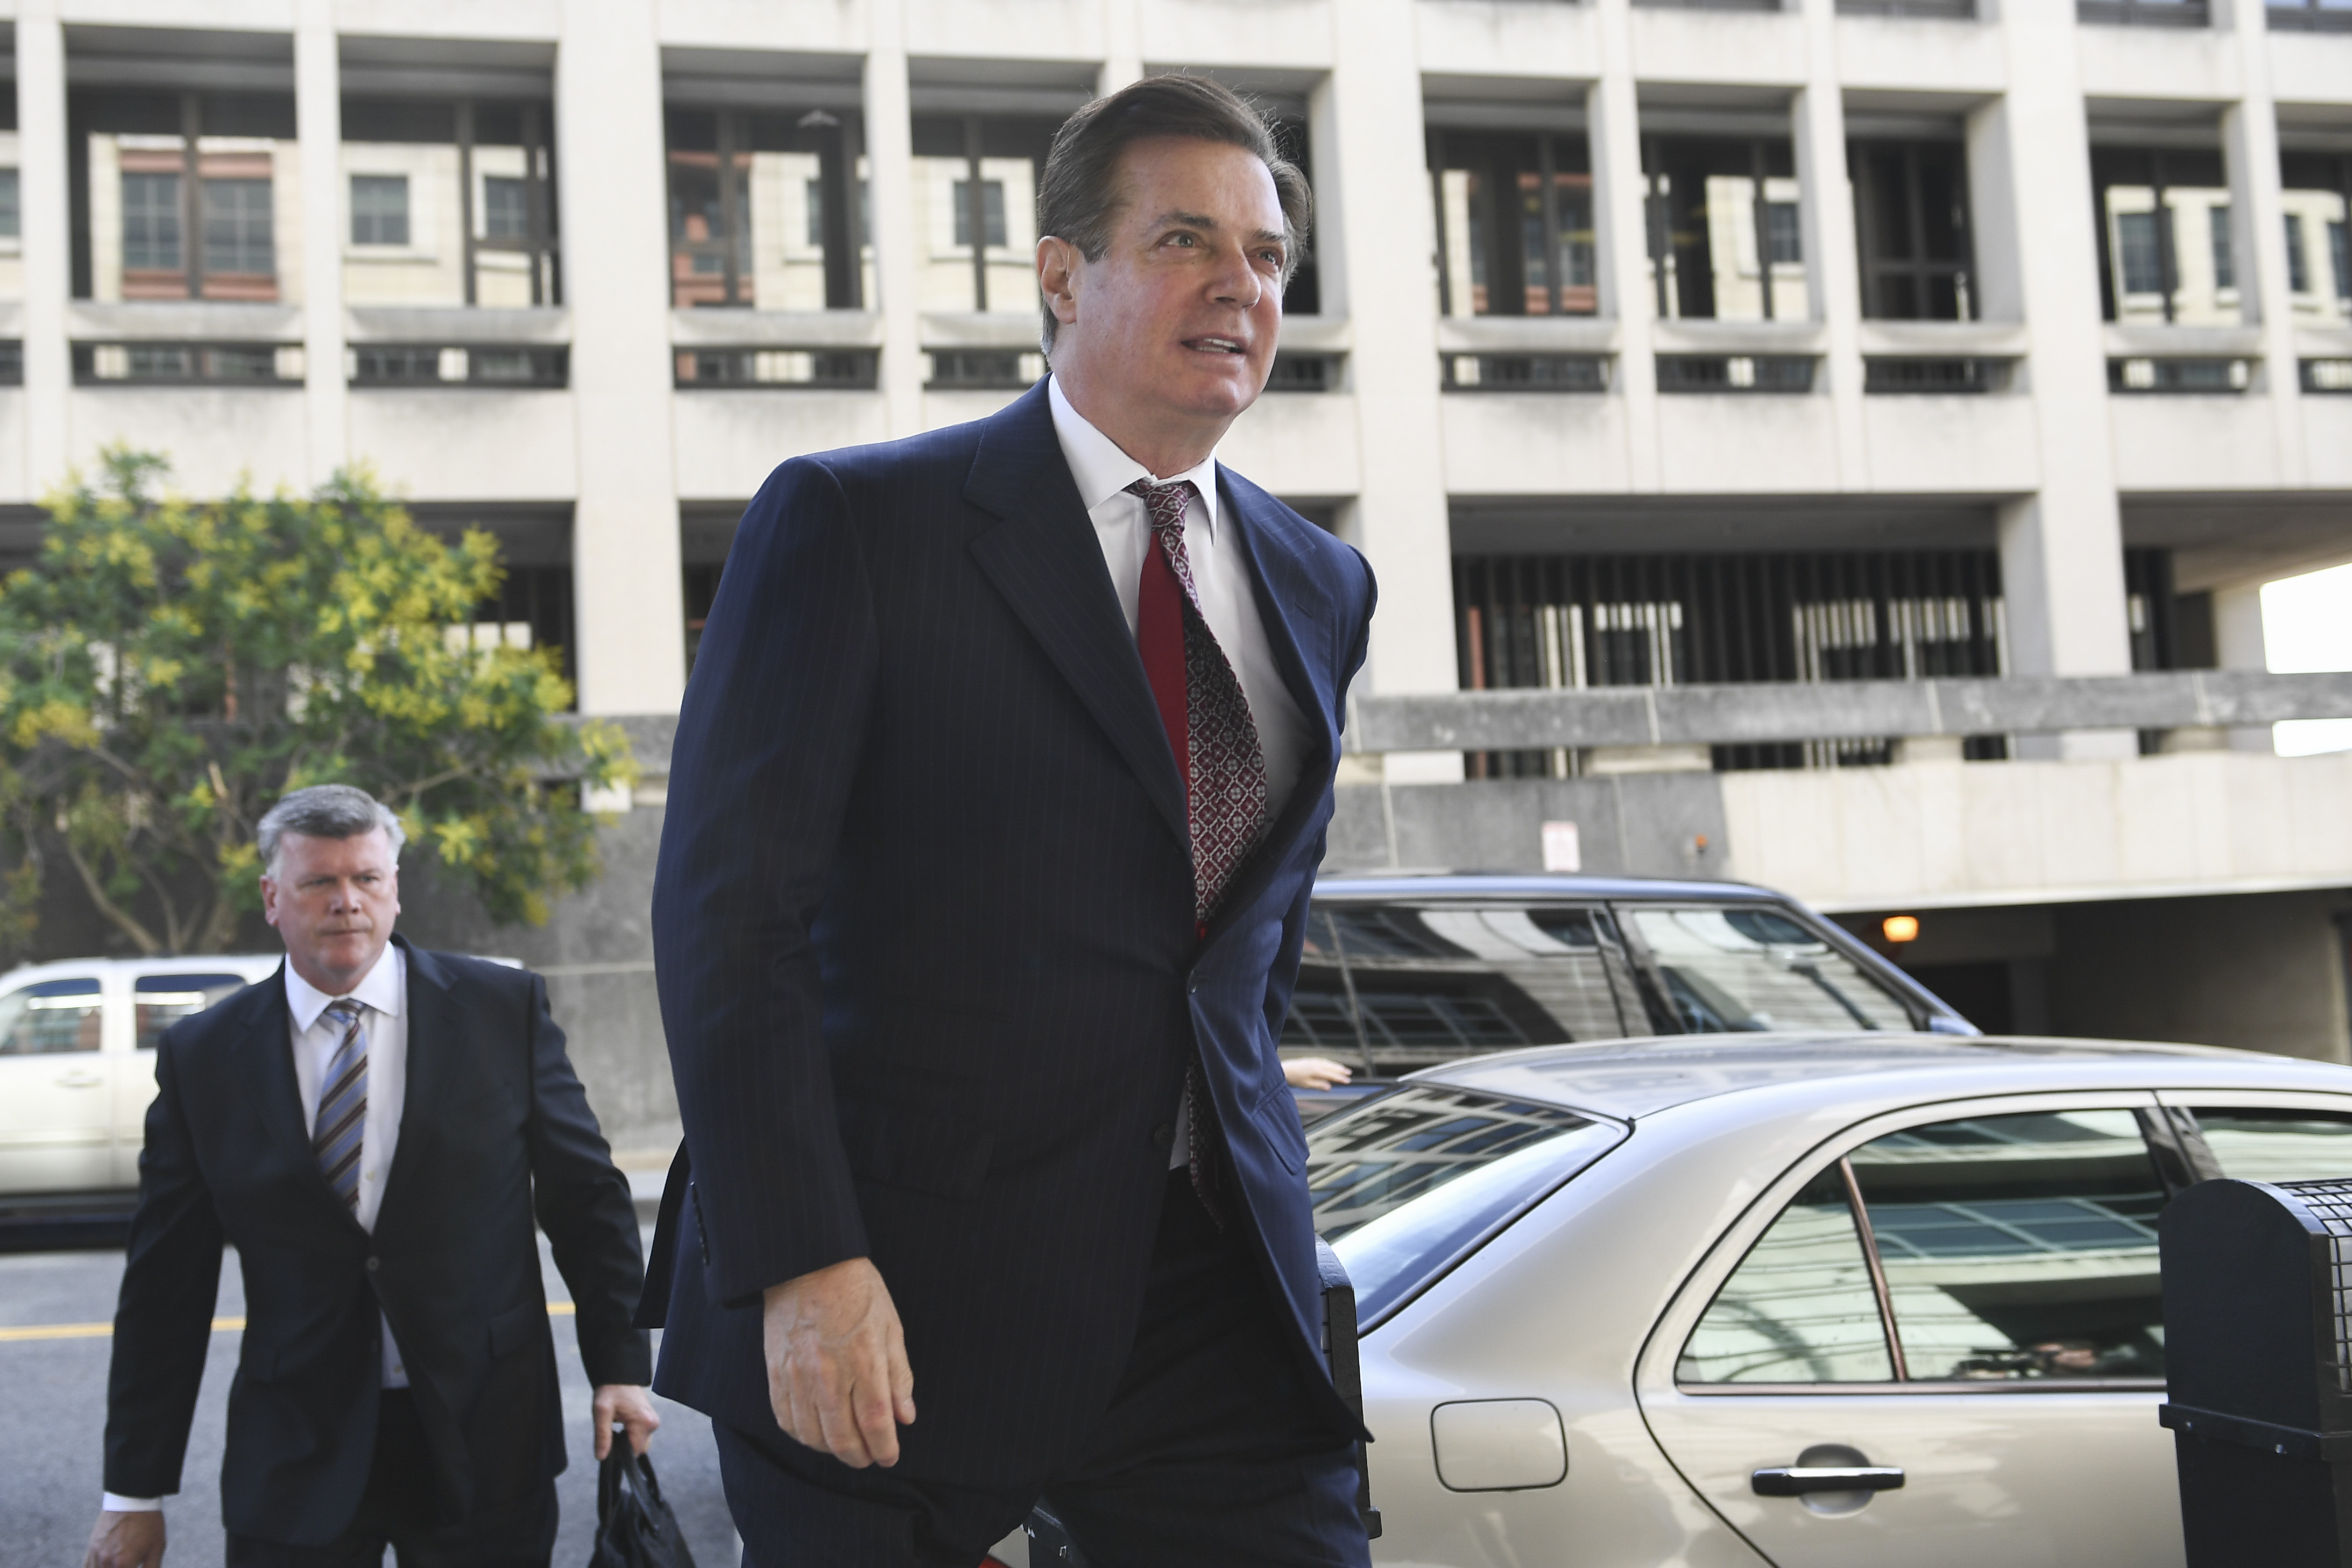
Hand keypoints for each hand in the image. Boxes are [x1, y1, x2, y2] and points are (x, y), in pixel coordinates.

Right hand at [85, 1510, 164, 1567]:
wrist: (133, 1499)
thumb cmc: (149, 1524)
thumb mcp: (157, 1548)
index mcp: (124, 1564)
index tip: (134, 1566)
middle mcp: (106, 1561)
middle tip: (128, 1564)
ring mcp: (96, 1555)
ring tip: (120, 1563)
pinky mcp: (91, 1548)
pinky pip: (87, 1567)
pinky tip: (106, 1565)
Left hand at [593, 1383, 661, 1459]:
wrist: (620, 1374)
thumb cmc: (610, 1390)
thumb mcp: (601, 1412)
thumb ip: (602, 1436)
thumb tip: (601, 1457)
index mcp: (643, 1422)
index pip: (634, 1452)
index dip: (621, 1453)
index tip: (610, 1445)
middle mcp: (653, 1423)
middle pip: (638, 1449)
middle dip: (624, 1446)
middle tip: (612, 1432)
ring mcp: (653, 1420)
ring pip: (640, 1443)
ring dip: (628, 1439)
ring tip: (617, 1425)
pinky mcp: (651, 1419)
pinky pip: (642, 1435)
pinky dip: (632, 1434)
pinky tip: (623, 1424)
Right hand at [763, 1256, 915, 1467]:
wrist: (808, 1263)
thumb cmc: (857, 1291)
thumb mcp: (891, 1326)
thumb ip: (899, 1375)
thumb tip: (905, 1416)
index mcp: (863, 1360)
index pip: (875, 1421)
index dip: (884, 1447)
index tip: (890, 1456)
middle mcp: (829, 1373)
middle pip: (842, 1437)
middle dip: (859, 1456)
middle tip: (870, 1457)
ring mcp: (798, 1375)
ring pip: (813, 1435)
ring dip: (831, 1450)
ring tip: (846, 1447)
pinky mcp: (776, 1372)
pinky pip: (786, 1419)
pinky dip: (802, 1435)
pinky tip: (816, 1433)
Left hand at [1284, 1055, 1352, 1089]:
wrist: (1285, 1070)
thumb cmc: (1295, 1079)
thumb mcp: (1307, 1085)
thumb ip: (1319, 1085)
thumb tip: (1329, 1087)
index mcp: (1317, 1071)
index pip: (1332, 1075)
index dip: (1340, 1078)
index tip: (1348, 1081)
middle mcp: (1317, 1064)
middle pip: (1331, 1067)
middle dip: (1341, 1070)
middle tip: (1349, 1074)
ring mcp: (1314, 1061)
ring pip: (1328, 1063)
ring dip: (1336, 1066)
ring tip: (1343, 1069)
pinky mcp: (1310, 1060)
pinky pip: (1323, 1060)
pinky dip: (1329, 1063)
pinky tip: (1331, 1065)